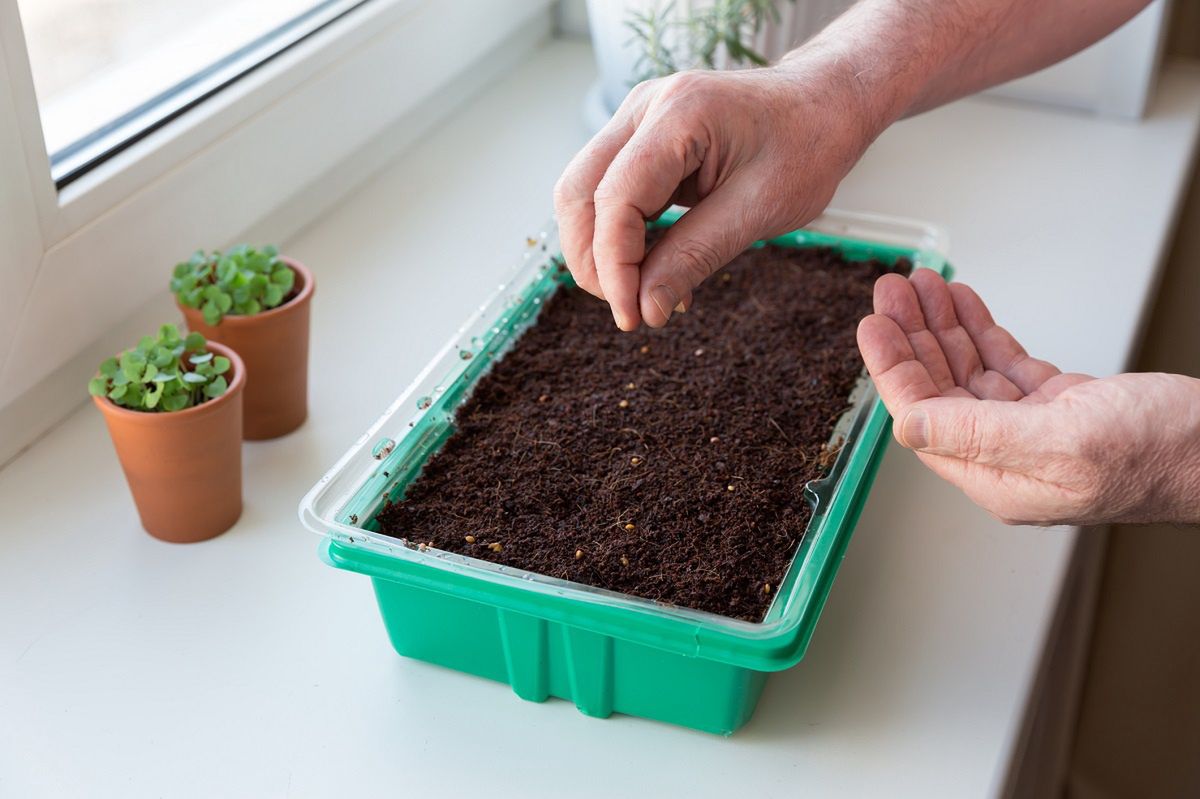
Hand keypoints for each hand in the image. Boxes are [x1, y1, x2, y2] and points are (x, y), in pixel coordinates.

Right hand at [554, 59, 877, 330]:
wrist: (824, 104)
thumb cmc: (807, 144)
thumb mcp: (760, 209)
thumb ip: (696, 256)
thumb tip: (645, 309)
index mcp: (680, 113)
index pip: (617, 196)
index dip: (615, 264)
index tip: (631, 315)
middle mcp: (646, 107)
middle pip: (578, 191)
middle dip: (592, 260)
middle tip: (628, 310)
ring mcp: (638, 120)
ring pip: (584, 194)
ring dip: (601, 252)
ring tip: (643, 295)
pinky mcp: (641, 140)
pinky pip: (610, 194)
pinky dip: (622, 238)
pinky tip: (656, 271)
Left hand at [856, 270, 1199, 525]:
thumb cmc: (1163, 453)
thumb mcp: (1062, 440)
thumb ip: (978, 435)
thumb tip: (908, 428)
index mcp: (998, 477)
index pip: (922, 418)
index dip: (892, 368)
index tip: (872, 325)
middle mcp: (1008, 457)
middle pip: (939, 390)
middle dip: (912, 336)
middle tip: (893, 290)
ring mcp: (1034, 432)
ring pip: (969, 373)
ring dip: (943, 327)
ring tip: (923, 284)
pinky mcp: (1060, 408)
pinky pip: (1003, 365)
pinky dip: (983, 331)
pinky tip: (964, 304)